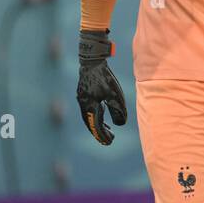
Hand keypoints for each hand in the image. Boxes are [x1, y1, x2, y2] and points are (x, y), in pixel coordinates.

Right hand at [77, 30, 126, 144]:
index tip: (110, 142)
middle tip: (109, 140)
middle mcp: (83, 104)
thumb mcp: (114, 94)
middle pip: (91, 123)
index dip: (102, 135)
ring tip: (108, 130)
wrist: (92, 60)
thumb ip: (118, 109)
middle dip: (100, 132)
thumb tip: (121, 123)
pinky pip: (90, 107)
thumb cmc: (104, 77)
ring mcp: (82, 98)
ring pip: (90, 115)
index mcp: (88, 107)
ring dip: (98, 123)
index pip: (95, 126)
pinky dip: (97, 114)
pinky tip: (103, 111)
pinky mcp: (84, 92)